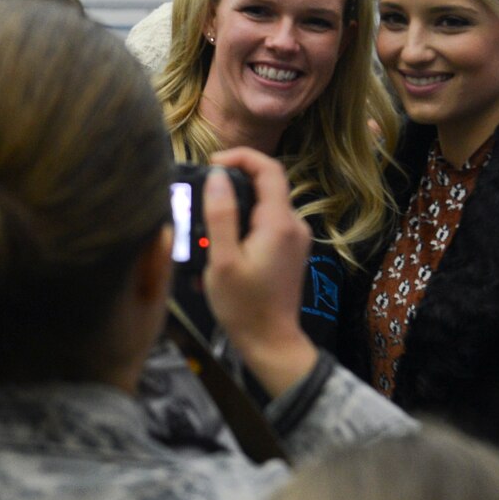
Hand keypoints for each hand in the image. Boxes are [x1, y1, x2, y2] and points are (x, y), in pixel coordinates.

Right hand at [203, 149, 319, 398]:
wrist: (271, 342)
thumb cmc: (244, 306)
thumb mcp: (223, 261)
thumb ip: (220, 215)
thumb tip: (218, 177)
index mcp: (279, 223)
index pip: (269, 169)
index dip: (240, 157)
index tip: (212, 164)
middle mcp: (294, 225)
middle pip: (268, 184)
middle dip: (236, 179)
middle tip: (203, 190)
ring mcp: (295, 238)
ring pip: (267, 203)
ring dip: (239, 201)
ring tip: (208, 216)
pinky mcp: (290, 250)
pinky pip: (268, 221)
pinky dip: (247, 219)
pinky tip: (224, 237)